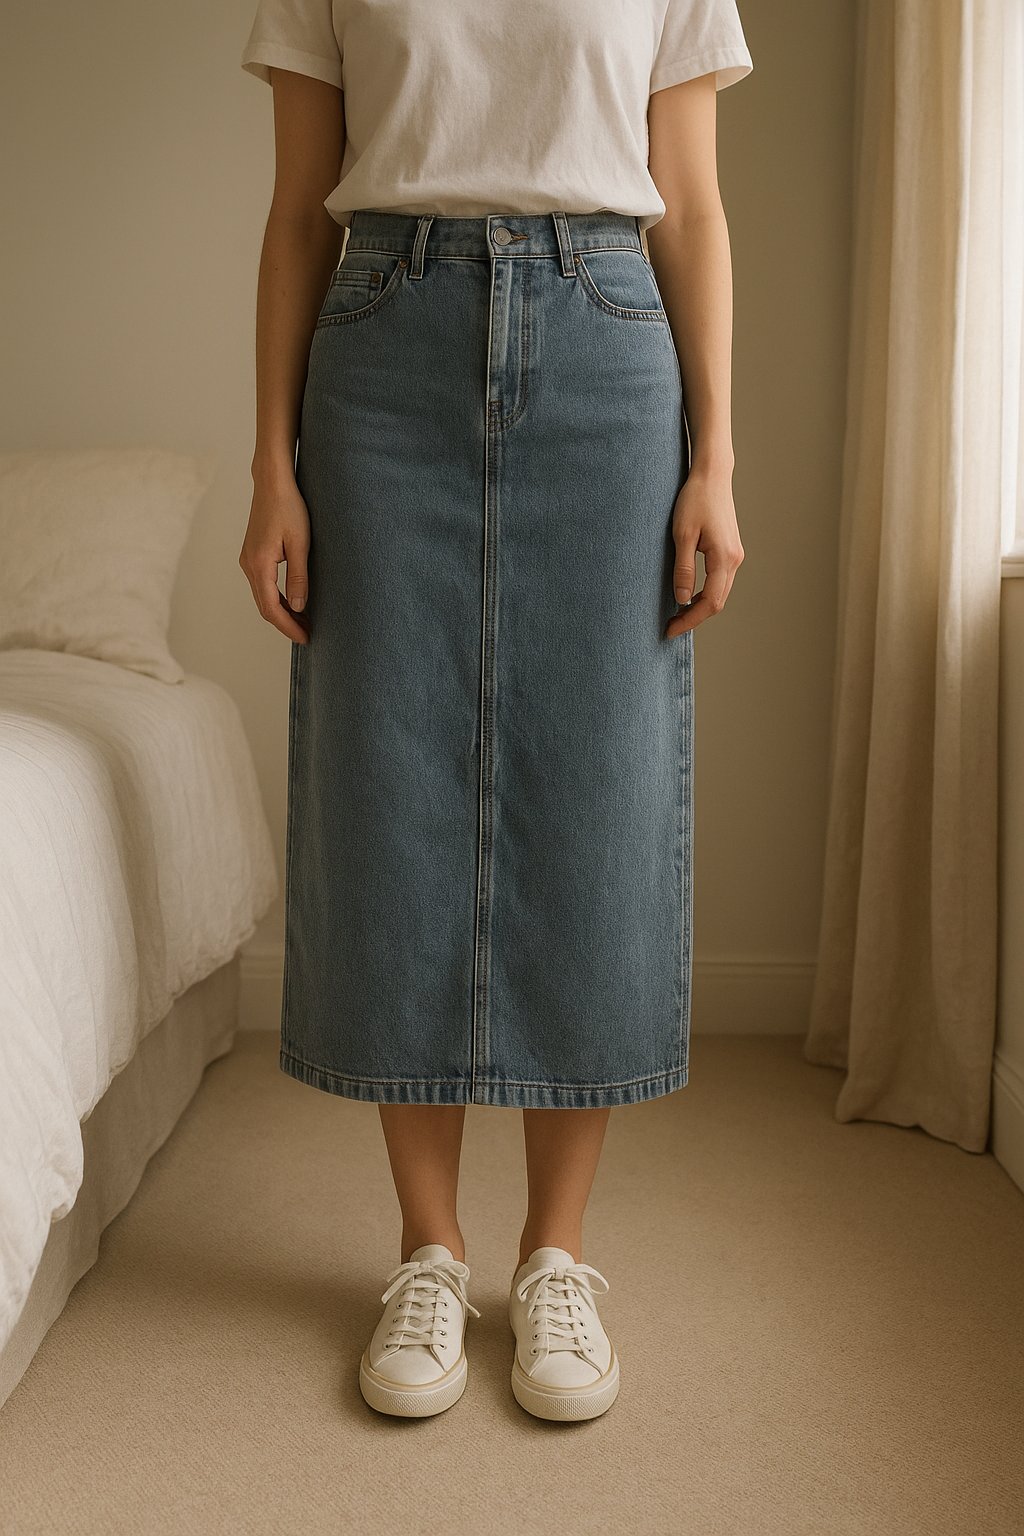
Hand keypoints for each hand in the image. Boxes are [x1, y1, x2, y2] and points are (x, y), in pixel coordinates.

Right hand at [239, 468, 310, 644]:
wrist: (272, 483)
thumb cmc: (288, 507)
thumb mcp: (300, 544)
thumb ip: (299, 577)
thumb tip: (300, 607)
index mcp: (259, 565)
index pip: (271, 608)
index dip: (288, 627)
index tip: (305, 638)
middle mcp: (248, 565)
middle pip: (265, 606)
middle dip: (286, 623)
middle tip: (308, 634)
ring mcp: (248, 559)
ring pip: (263, 596)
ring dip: (282, 611)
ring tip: (305, 621)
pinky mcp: (253, 554)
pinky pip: (263, 584)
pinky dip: (277, 598)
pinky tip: (294, 601)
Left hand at [665, 468, 743, 637]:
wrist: (712, 476)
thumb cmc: (695, 500)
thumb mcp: (682, 535)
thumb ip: (683, 569)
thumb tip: (682, 599)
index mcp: (723, 558)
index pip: (709, 602)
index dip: (689, 620)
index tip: (669, 629)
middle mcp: (734, 559)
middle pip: (717, 602)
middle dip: (694, 617)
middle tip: (670, 626)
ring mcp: (735, 555)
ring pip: (720, 593)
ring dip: (700, 607)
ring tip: (677, 614)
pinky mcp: (731, 550)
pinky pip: (720, 581)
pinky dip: (706, 594)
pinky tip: (689, 595)